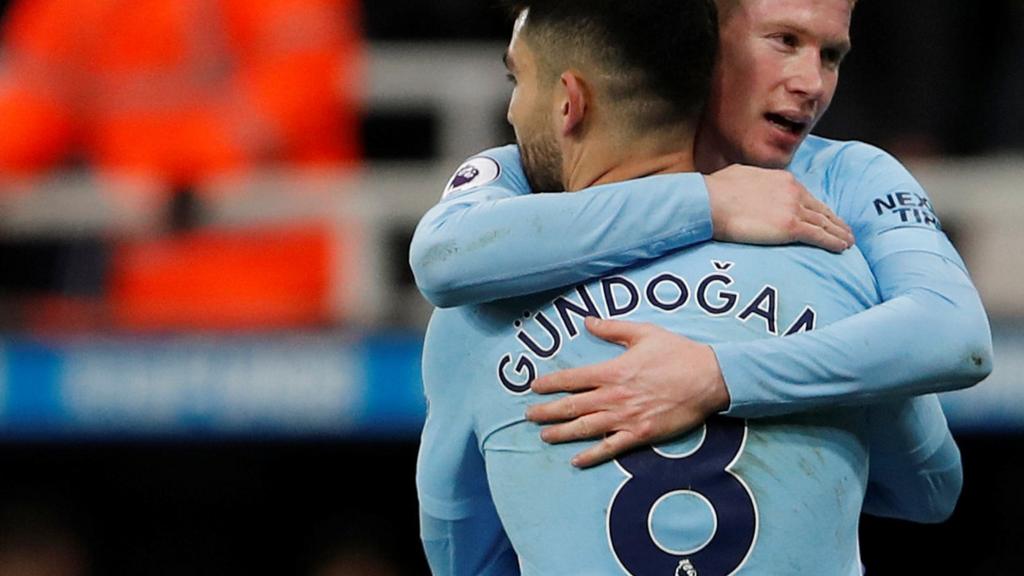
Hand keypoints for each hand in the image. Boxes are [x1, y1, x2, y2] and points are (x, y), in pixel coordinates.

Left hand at [525, 316, 730, 467]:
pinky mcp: (640, 434)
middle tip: (528, 415)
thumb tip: (587, 321)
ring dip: (562, 433)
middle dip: (547, 411)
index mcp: (613, 371)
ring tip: (544, 435)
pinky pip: (610, 448)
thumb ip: (612, 328)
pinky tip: (576, 460)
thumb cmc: (678, 353)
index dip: (550, 383)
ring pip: (585, 428)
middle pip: (572, 406)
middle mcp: (614, 396)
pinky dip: (591, 455)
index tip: (534, 387)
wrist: (709, 379)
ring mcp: (626, 418)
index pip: (572, 378)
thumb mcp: (644, 333)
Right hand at [706, 165, 853, 251]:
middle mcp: (793, 192)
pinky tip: (842, 248)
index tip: (826, 217)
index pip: (807, 197)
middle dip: (835, 221)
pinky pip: (819, 236)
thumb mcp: (740, 176)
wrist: (710, 201)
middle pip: (821, 210)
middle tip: (846, 231)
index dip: (819, 209)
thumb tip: (749, 186)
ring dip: (839, 233)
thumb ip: (754, 182)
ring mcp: (793, 209)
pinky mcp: (790, 227)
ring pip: (825, 223)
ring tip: (848, 242)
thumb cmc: (716, 191)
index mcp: (783, 180)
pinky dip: (833, 242)